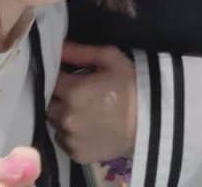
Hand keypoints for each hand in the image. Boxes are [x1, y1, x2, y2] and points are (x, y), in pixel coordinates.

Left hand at [48, 42, 136, 162]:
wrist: (152, 122)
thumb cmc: (132, 86)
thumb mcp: (111, 59)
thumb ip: (81, 52)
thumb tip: (58, 46)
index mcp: (73, 91)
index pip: (50, 79)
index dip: (58, 75)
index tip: (68, 75)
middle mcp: (66, 117)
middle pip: (48, 102)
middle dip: (59, 96)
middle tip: (77, 92)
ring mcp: (70, 138)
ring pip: (54, 122)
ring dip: (63, 115)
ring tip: (84, 110)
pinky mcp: (76, 154)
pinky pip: (64, 140)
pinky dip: (71, 133)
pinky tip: (88, 126)